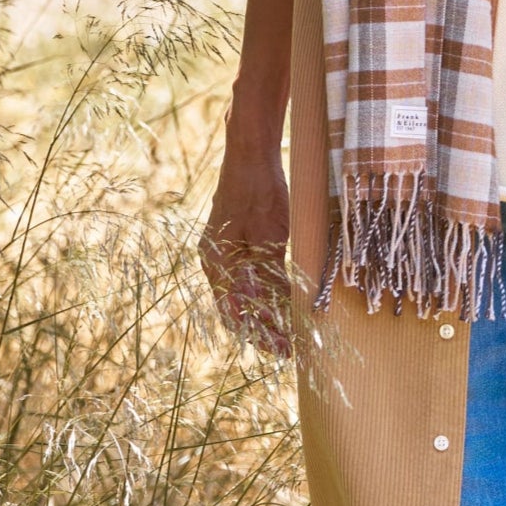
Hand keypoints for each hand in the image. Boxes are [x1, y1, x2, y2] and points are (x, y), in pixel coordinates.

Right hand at [200, 130, 291, 358]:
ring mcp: (225, 251)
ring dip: (265, 312)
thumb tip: (281, 308)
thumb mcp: (269, 237)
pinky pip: (250, 275)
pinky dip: (266, 291)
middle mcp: (217, 262)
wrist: (250, 155)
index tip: (280, 350)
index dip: (257, 335)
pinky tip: (284, 301)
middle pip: (239, 308)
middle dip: (262, 329)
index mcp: (218, 265)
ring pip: (245, 293)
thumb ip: (271, 273)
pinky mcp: (237, 241)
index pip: (235, 314)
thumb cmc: (258, 193)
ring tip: (288, 331)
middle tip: (287, 348)